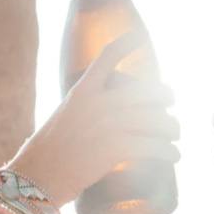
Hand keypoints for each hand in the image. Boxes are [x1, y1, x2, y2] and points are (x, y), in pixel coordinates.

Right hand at [9, 30, 180, 207]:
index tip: (141, 37)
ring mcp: (109, 124)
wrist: (38, 176)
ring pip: (157, 119)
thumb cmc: (48, 151)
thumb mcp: (65, 116)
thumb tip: (109, 112)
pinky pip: (154, 146)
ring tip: (175, 135)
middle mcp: (98, 102)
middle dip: (165, 96)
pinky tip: (174, 155)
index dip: (127, 43)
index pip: (108, 56)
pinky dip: (169, 151)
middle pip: (147, 91)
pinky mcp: (116, 148)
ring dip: (172, 128)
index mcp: (83, 90)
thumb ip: (86, 108)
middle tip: (171, 104)